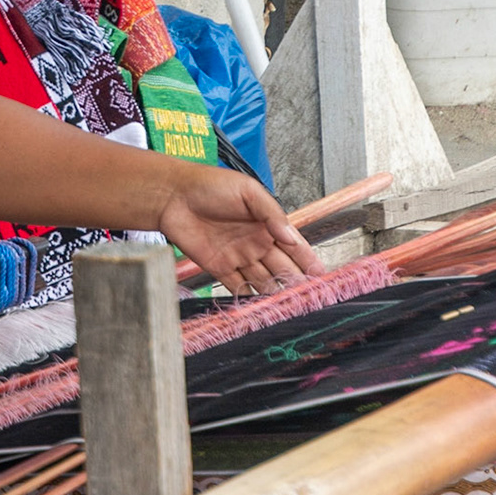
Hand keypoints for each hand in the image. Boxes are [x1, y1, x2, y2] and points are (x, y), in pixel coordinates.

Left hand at [156, 167, 323, 295]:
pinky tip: (262, 309)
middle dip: (296, 284)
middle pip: (282, 269)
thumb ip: (272, 214)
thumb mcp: (248, 192)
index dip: (309, 262)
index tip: (323, 277)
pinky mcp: (219, 268)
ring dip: (276, 295)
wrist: (173, 195)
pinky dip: (249, 299)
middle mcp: (256, 244)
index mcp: (267, 226)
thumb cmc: (210, 185)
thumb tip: (290, 237)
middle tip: (310, 300)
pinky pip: (237, 287)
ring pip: (263, 281)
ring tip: (290, 309)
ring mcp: (238, 257)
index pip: (295, 248)